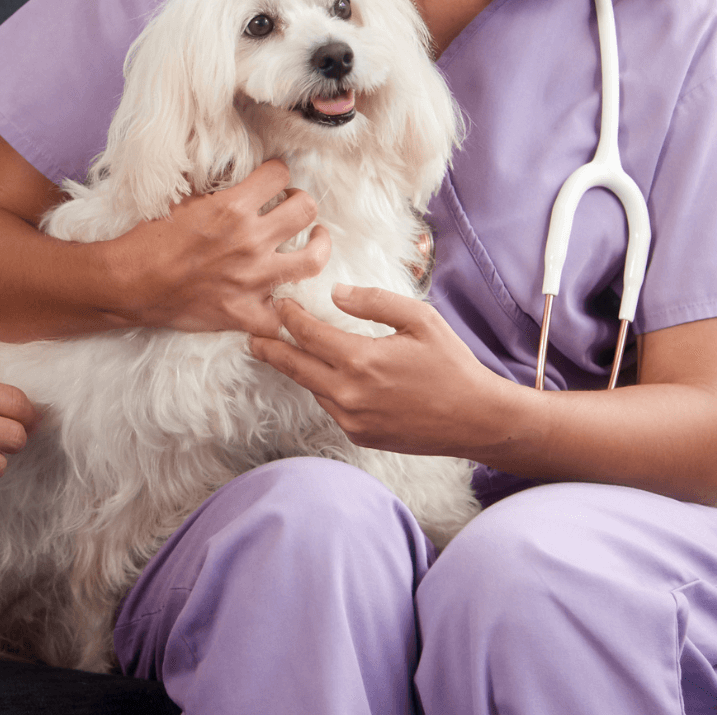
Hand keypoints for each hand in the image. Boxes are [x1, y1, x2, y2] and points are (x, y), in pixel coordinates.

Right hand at [114, 160, 331, 337]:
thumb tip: (239, 176)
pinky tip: (287, 298)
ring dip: (318, 246)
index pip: (279, 174)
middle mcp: (250, 241)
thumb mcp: (183, 200)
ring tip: (314, 241)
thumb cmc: (149, 241)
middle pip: (306, 209)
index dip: (277, 173)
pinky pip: (284, 317)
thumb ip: (218, 190)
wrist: (130, 284)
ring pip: (313, 259)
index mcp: (233, 207)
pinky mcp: (246, 313)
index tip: (273, 180)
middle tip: (294, 208)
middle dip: (303, 203)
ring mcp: (252, 279)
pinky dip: (287, 310)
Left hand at [250, 284, 510, 454]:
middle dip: (270, 349)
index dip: (289, 317)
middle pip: (295, 367)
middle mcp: (349, 393)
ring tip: (282, 351)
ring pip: (312, 387)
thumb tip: (336, 293)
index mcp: (361, 360)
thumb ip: (374, 302)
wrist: (476, 419)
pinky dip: (323, 388)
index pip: (308, 334)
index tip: (279, 304)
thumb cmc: (451, 365)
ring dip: (298, 369)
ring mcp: (352, 419)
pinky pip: (330, 406)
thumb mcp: (420, 319)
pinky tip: (324, 375)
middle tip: (251, 337)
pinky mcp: (359, 435)